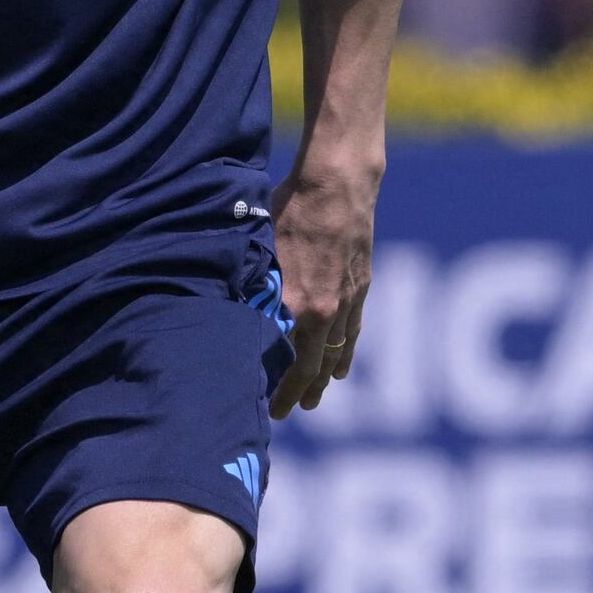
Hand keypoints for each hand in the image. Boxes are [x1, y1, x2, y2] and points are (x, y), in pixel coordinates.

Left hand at [269, 151, 378, 414]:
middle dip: (305, 391)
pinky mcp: (362, 282)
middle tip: (294, 408)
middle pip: (318, 365)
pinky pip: (356, 327)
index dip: (284, 392)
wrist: (339, 181)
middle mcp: (328, 311)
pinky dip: (349, 348)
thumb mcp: (260, 248)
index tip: (273, 412)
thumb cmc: (292, 208)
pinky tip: (345, 358)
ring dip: (329, 374)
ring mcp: (349, 298)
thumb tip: (230, 311)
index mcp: (300, 308)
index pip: (295, 367)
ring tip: (321, 392)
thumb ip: (253, 286)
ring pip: (341, 349)